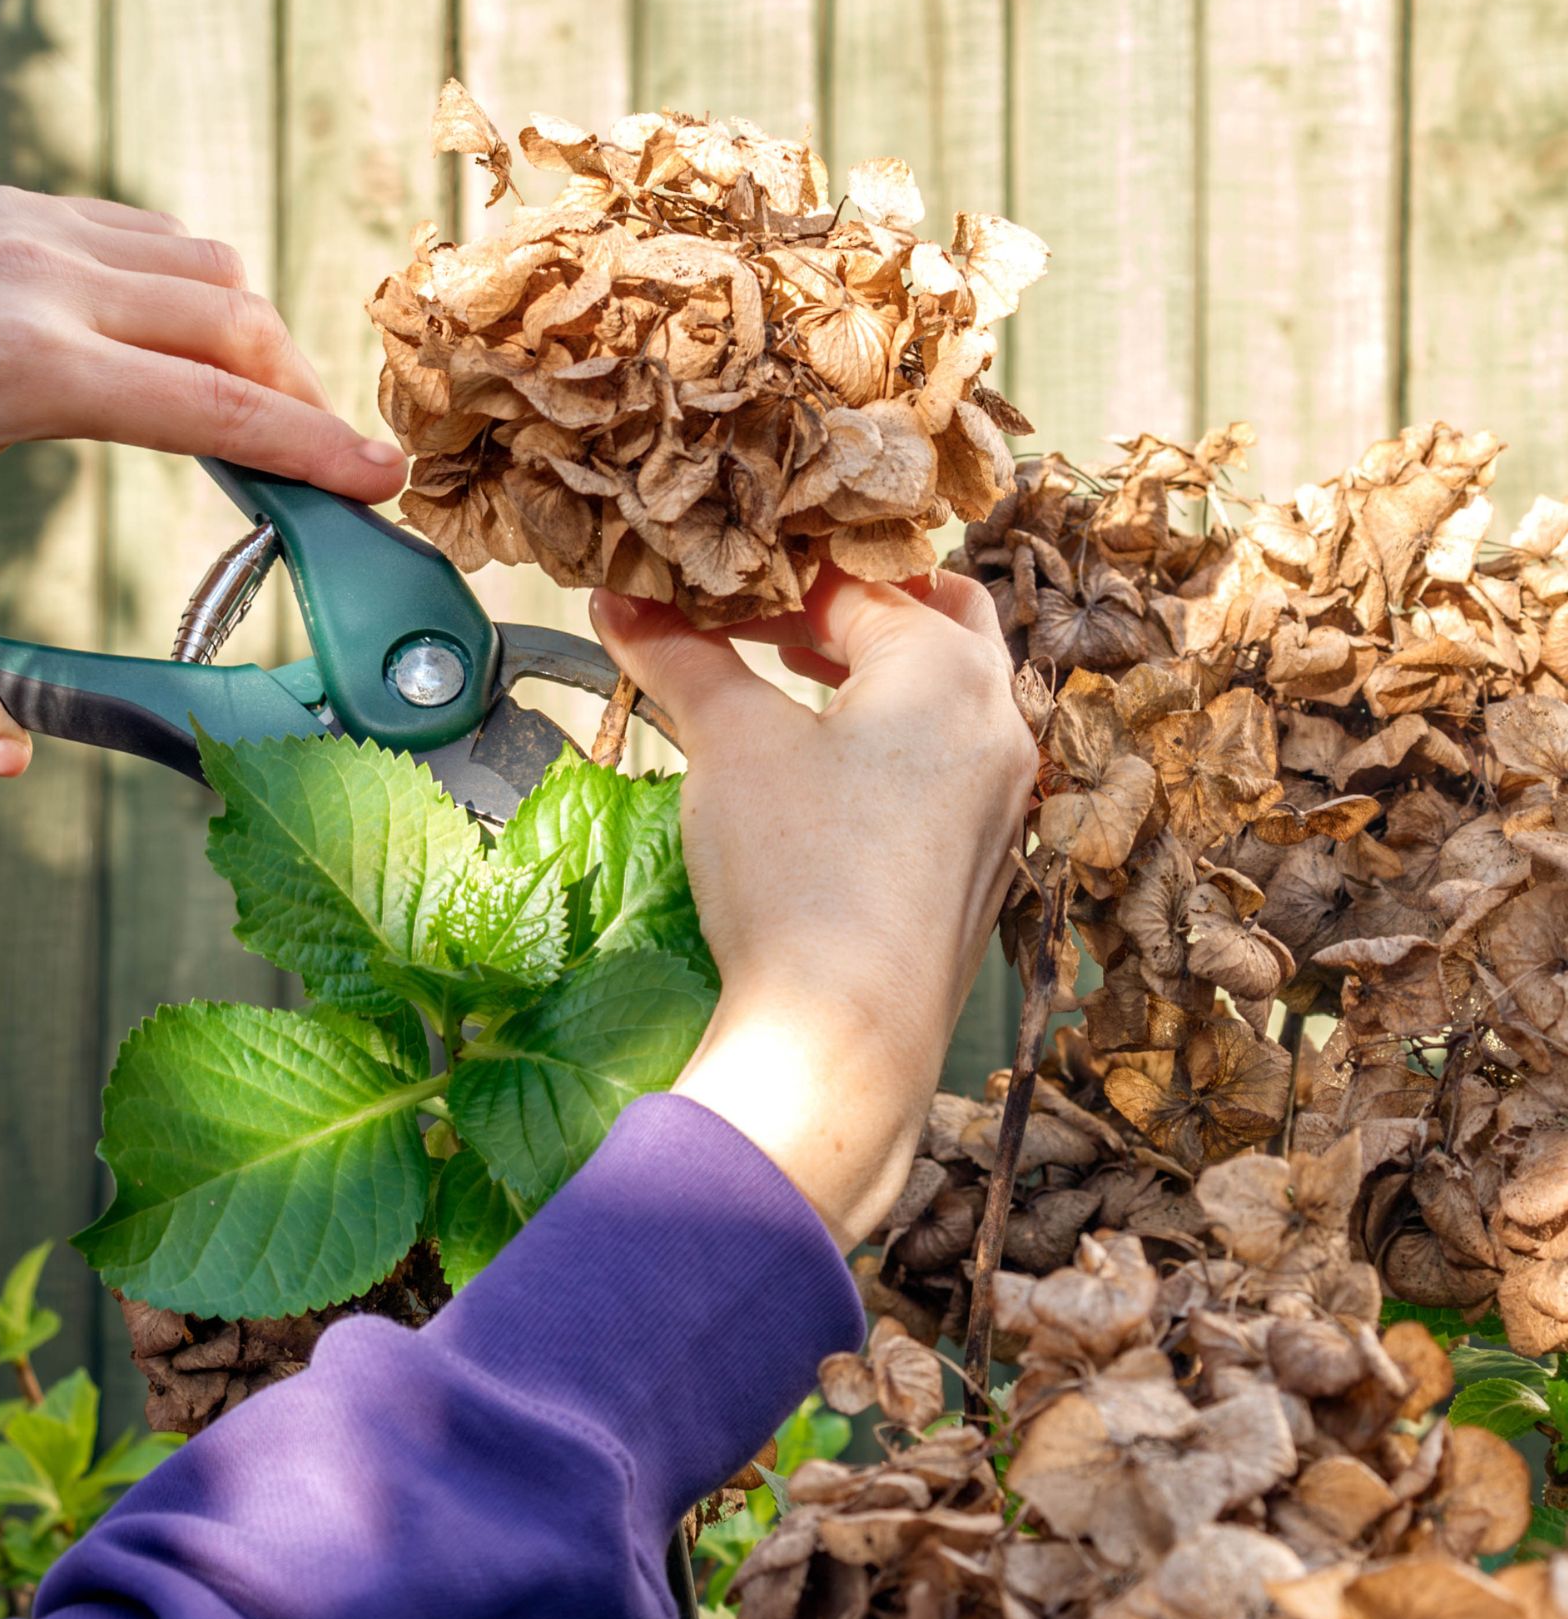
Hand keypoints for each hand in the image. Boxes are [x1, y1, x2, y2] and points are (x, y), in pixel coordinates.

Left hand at [0, 188, 406, 775]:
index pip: (217, 408)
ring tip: (274, 420)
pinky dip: (197, 292)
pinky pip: (148, 237)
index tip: (384, 481)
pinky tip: (193, 353)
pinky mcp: (8, 210)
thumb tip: (3, 763)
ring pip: (203, 268)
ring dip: (256, 341)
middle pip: (236, 327)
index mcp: (25, 370)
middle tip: (334, 474)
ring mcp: (25, 230)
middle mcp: (40, 281)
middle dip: (305, 399)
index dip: (317, 449)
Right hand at [589, 569, 1035, 1247]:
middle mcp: (996, 721)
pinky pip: (949, 762)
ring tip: (796, 677)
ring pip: (949, 694)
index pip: (854, 588)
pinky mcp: (982, 860)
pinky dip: (895, 738)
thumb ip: (678, 657)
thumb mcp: (730, 743)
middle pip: (937, 618)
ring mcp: (1000, 796)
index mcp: (947, 668)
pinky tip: (832, 772)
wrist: (845, 1034)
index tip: (707, 592)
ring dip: (877, 670)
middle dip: (854, 608)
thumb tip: (617, 603)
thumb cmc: (797, 871)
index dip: (771, 584)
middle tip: (776, 616)